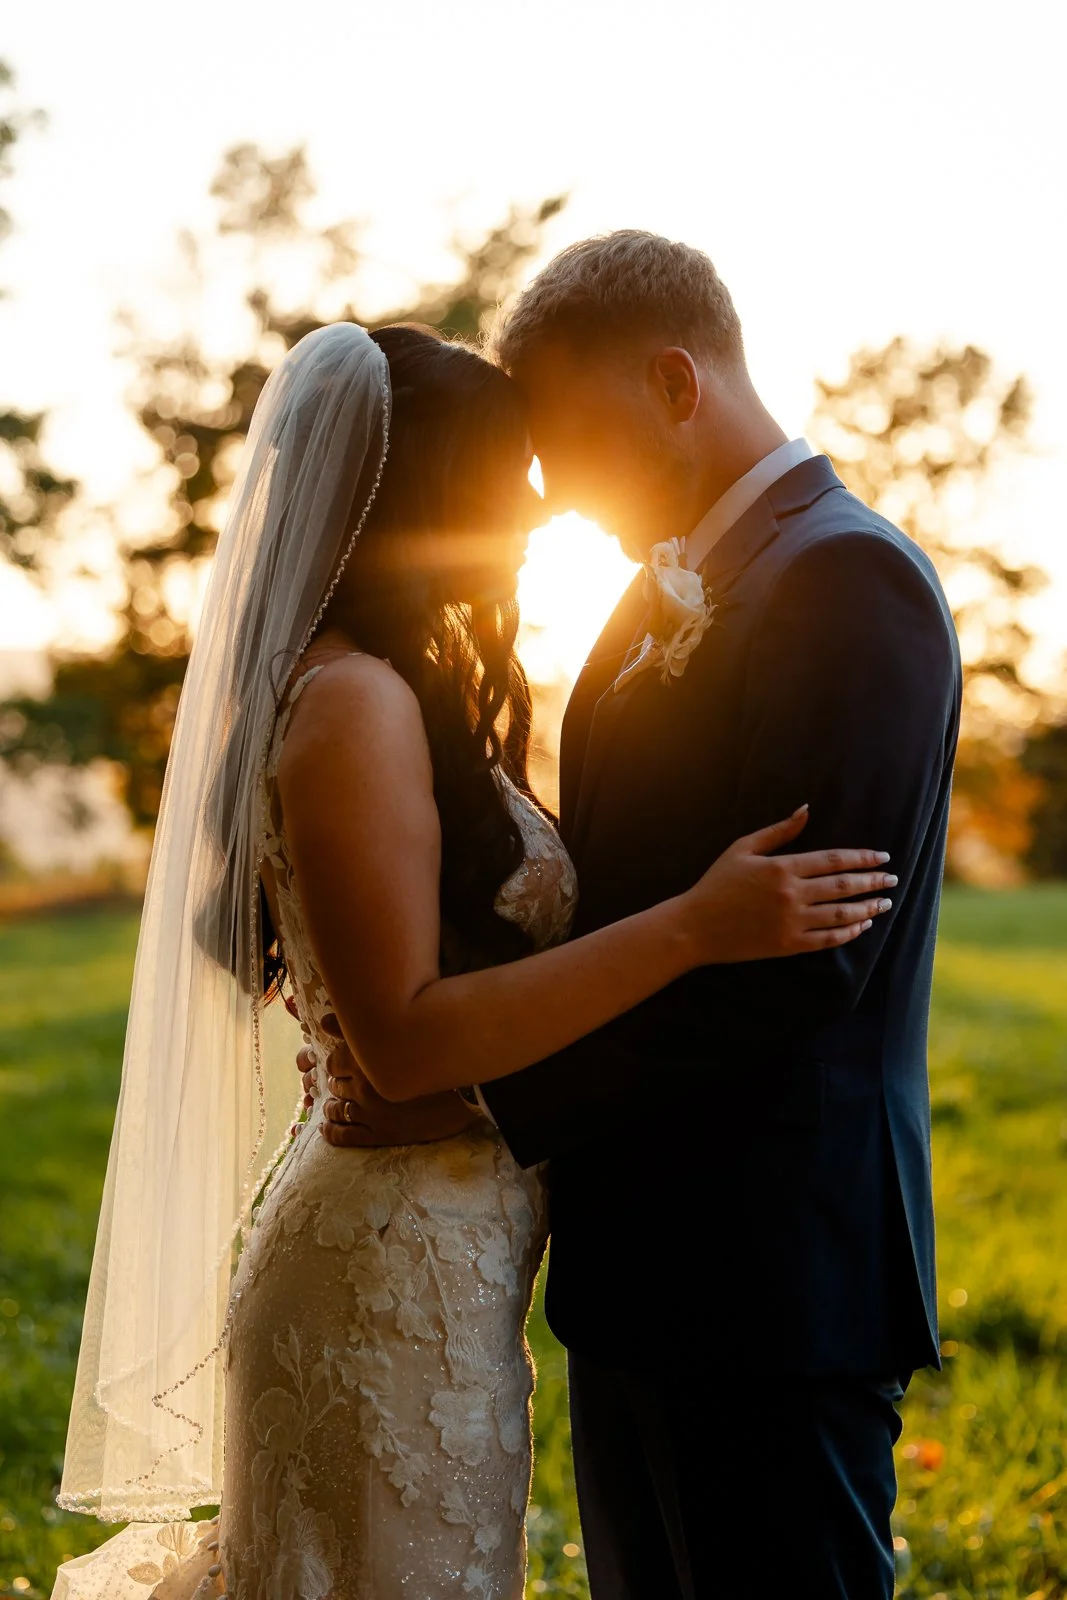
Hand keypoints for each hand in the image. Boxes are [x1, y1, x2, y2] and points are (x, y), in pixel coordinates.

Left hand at [314, 1038, 482, 1148]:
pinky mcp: (380, 1135)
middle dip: (337, 1082)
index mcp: (366, 1060)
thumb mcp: (397, 1034)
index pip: (334, 1062)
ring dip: (332, 1106)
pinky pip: (344, 1136)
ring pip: (336, 1110)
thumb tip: (323, 1021)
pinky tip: (326, 1127)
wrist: (466, 1090)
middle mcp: (363, 1087)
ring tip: (334, 1103)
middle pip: (336, 1085)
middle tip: (342, 1082)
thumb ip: (358, 1026)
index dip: (336, 1063)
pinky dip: (331, 1131)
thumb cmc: (437, 1055)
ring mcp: (371, 1113)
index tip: (341, 1063)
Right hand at [683, 805, 896, 963]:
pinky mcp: (788, 946)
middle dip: (873, 881)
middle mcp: (792, 894)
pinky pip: (828, 939)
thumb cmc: (716, 884)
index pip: (834, 860)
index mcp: (782, 867)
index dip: (862, 858)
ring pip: (841, 914)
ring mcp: (792, 922)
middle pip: (844, 886)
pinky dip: (849, 933)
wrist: (695, 927)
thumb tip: (806, 810)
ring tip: (885, 903)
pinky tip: (862, 926)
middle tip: (892, 879)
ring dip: (868, 908)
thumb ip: (778, 831)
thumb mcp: (742, 849)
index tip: (882, 857)